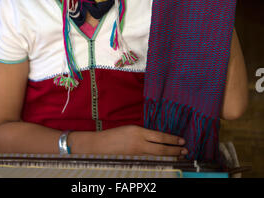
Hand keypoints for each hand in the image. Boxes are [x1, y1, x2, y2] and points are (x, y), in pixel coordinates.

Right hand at [68, 125, 187, 156]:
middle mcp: (140, 142)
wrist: (101, 144)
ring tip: (179, 155)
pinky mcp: (135, 158)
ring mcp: (137, 152)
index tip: (182, 140)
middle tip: (185, 150)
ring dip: (170, 154)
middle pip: (161, 148)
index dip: (172, 139)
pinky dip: (160, 158)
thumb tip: (158, 137)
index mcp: (139, 131)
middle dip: (175, 150)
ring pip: (157, 155)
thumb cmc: (115, 134)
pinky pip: (150, 158)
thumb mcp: (131, 128)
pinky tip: (166, 158)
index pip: (160, 136)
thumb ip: (144, 133)